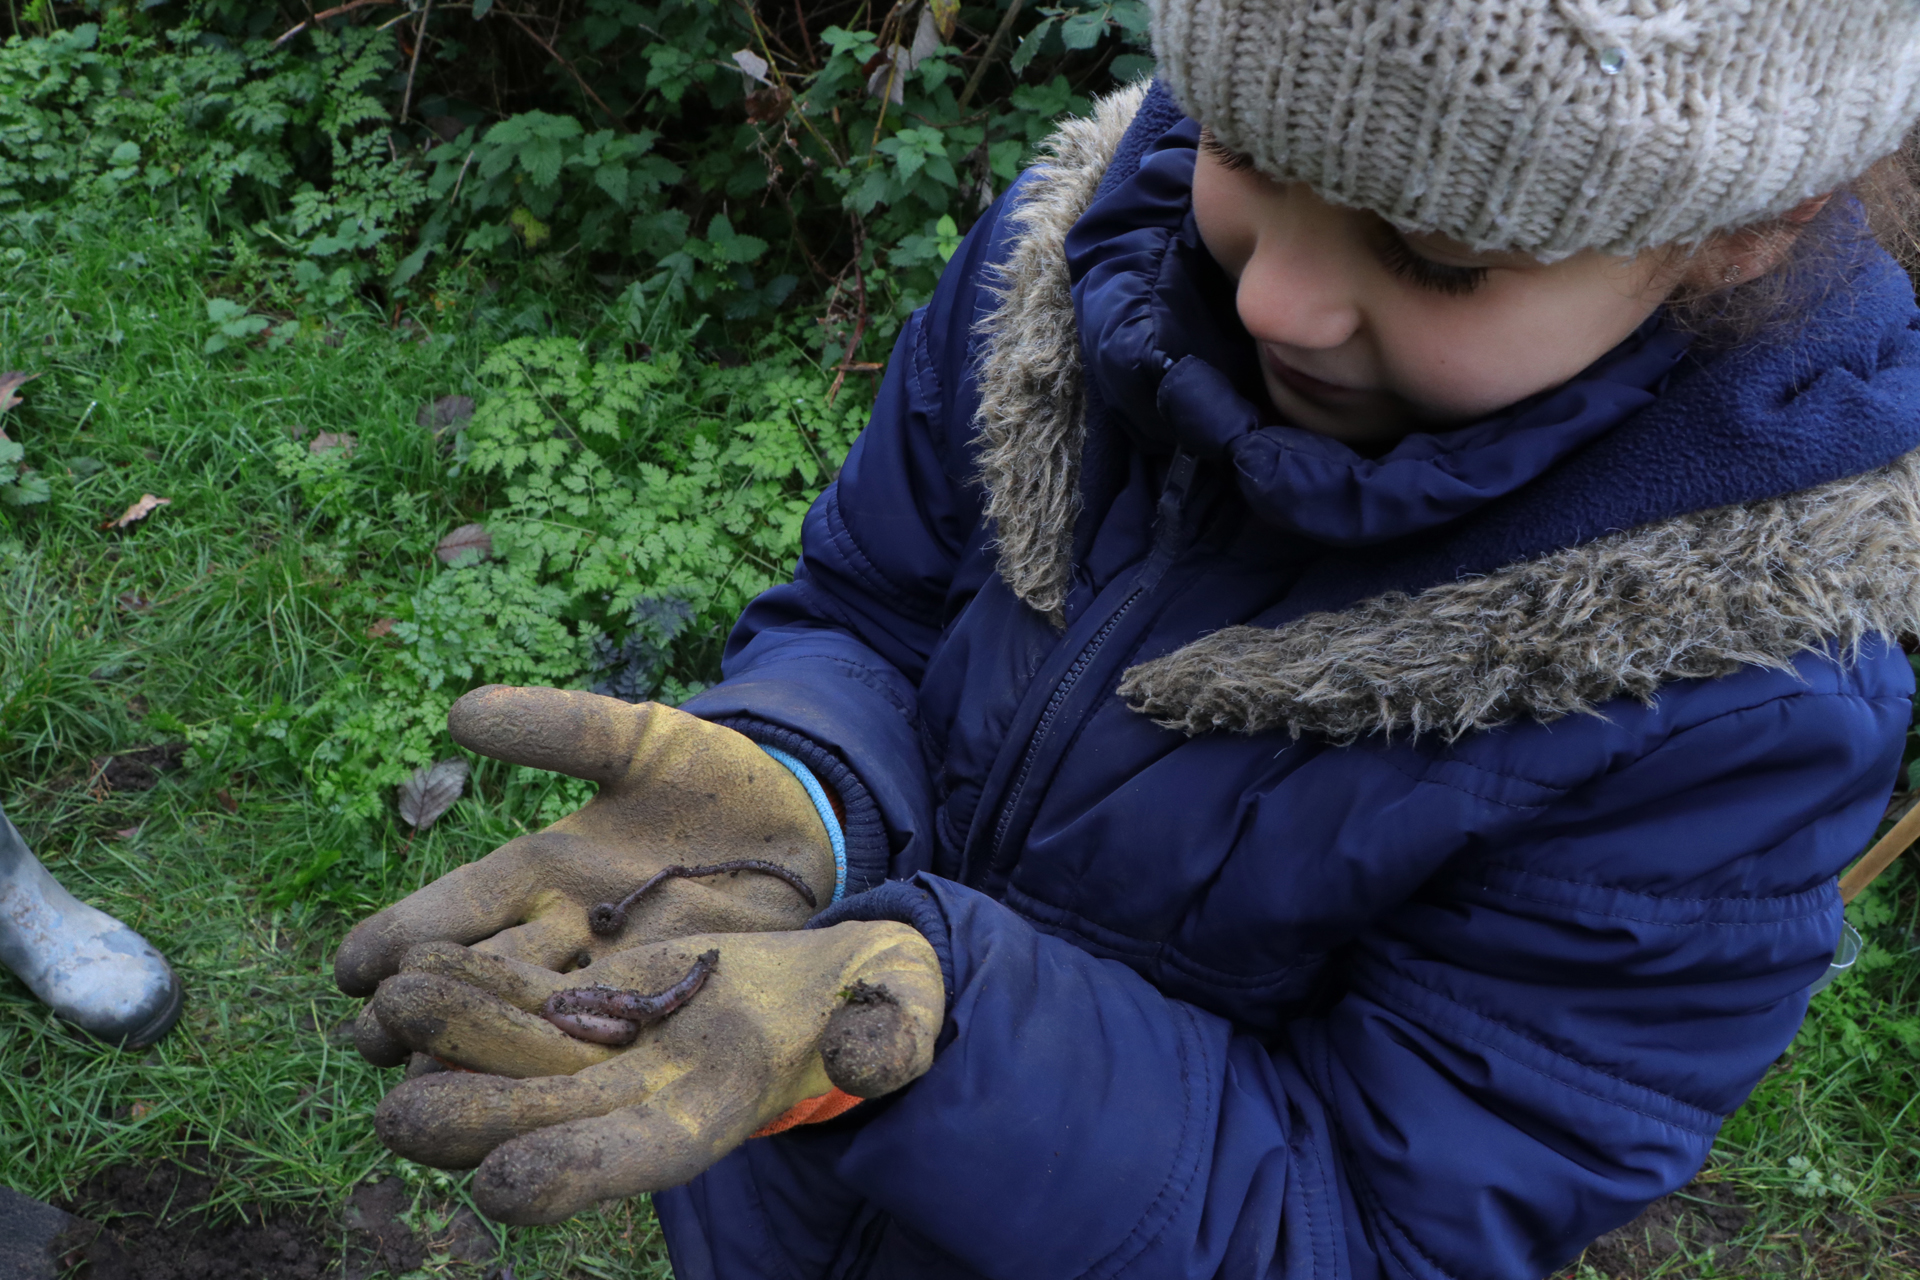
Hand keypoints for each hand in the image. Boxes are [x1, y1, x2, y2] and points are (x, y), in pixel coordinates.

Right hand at [334, 687, 837, 1061]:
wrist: (804, 826)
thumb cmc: (714, 781)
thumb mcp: (640, 741)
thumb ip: (559, 728)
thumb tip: (459, 711)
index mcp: (540, 872)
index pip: (450, 909)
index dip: (396, 936)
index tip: (348, 969)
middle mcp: (563, 935)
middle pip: (474, 980)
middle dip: (420, 1010)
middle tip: (370, 1042)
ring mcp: (613, 977)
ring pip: (528, 1024)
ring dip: (480, 1053)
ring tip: (427, 1087)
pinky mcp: (666, 1006)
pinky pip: (606, 1045)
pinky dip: (564, 1070)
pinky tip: (528, 1101)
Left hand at [363, 922, 942, 1223]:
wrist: (843, 970)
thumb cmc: (886, 996)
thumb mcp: (907, 1004)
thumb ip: (894, 1033)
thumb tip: (864, 1062)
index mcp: (722, 1108)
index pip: (643, 1157)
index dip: (577, 1174)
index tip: (503, 1188)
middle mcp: (651, 1094)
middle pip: (553, 1117)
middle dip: (478, 1118)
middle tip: (399, 1119)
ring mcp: (617, 1049)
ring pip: (520, 1056)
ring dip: (454, 1040)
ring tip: (389, 1010)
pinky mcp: (598, 1001)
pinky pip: (525, 997)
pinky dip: (473, 984)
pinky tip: (414, 963)